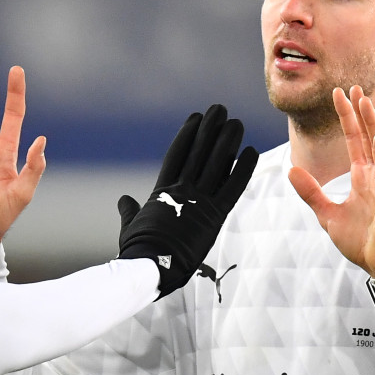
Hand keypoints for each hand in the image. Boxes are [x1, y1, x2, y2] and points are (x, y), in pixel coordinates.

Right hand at [116, 104, 258, 296]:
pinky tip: (251, 151)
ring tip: (236, 122)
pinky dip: (243, 169)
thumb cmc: (138, 251)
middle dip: (210, 129)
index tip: (195, 118)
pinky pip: (233, 188)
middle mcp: (182, 190)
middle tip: (219, 110)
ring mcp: (198, 201)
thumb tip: (123, 200)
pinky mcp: (214, 215)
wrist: (150, 265)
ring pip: (216, 164)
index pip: (177, 155)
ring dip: (227, 141)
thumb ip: (129, 210)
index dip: (187, 135)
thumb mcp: (131, 226)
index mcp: (162, 191)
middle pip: (199, 152)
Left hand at [288, 87, 374, 278]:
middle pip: (367, 137)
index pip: (354, 141)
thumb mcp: (327, 214)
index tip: (339, 95)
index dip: (347, 118)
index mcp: (362, 178)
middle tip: (352, 87)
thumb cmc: (359, 241)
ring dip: (372, 125)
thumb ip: (311, 192)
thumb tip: (292, 170)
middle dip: (359, 112)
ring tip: (364, 102)